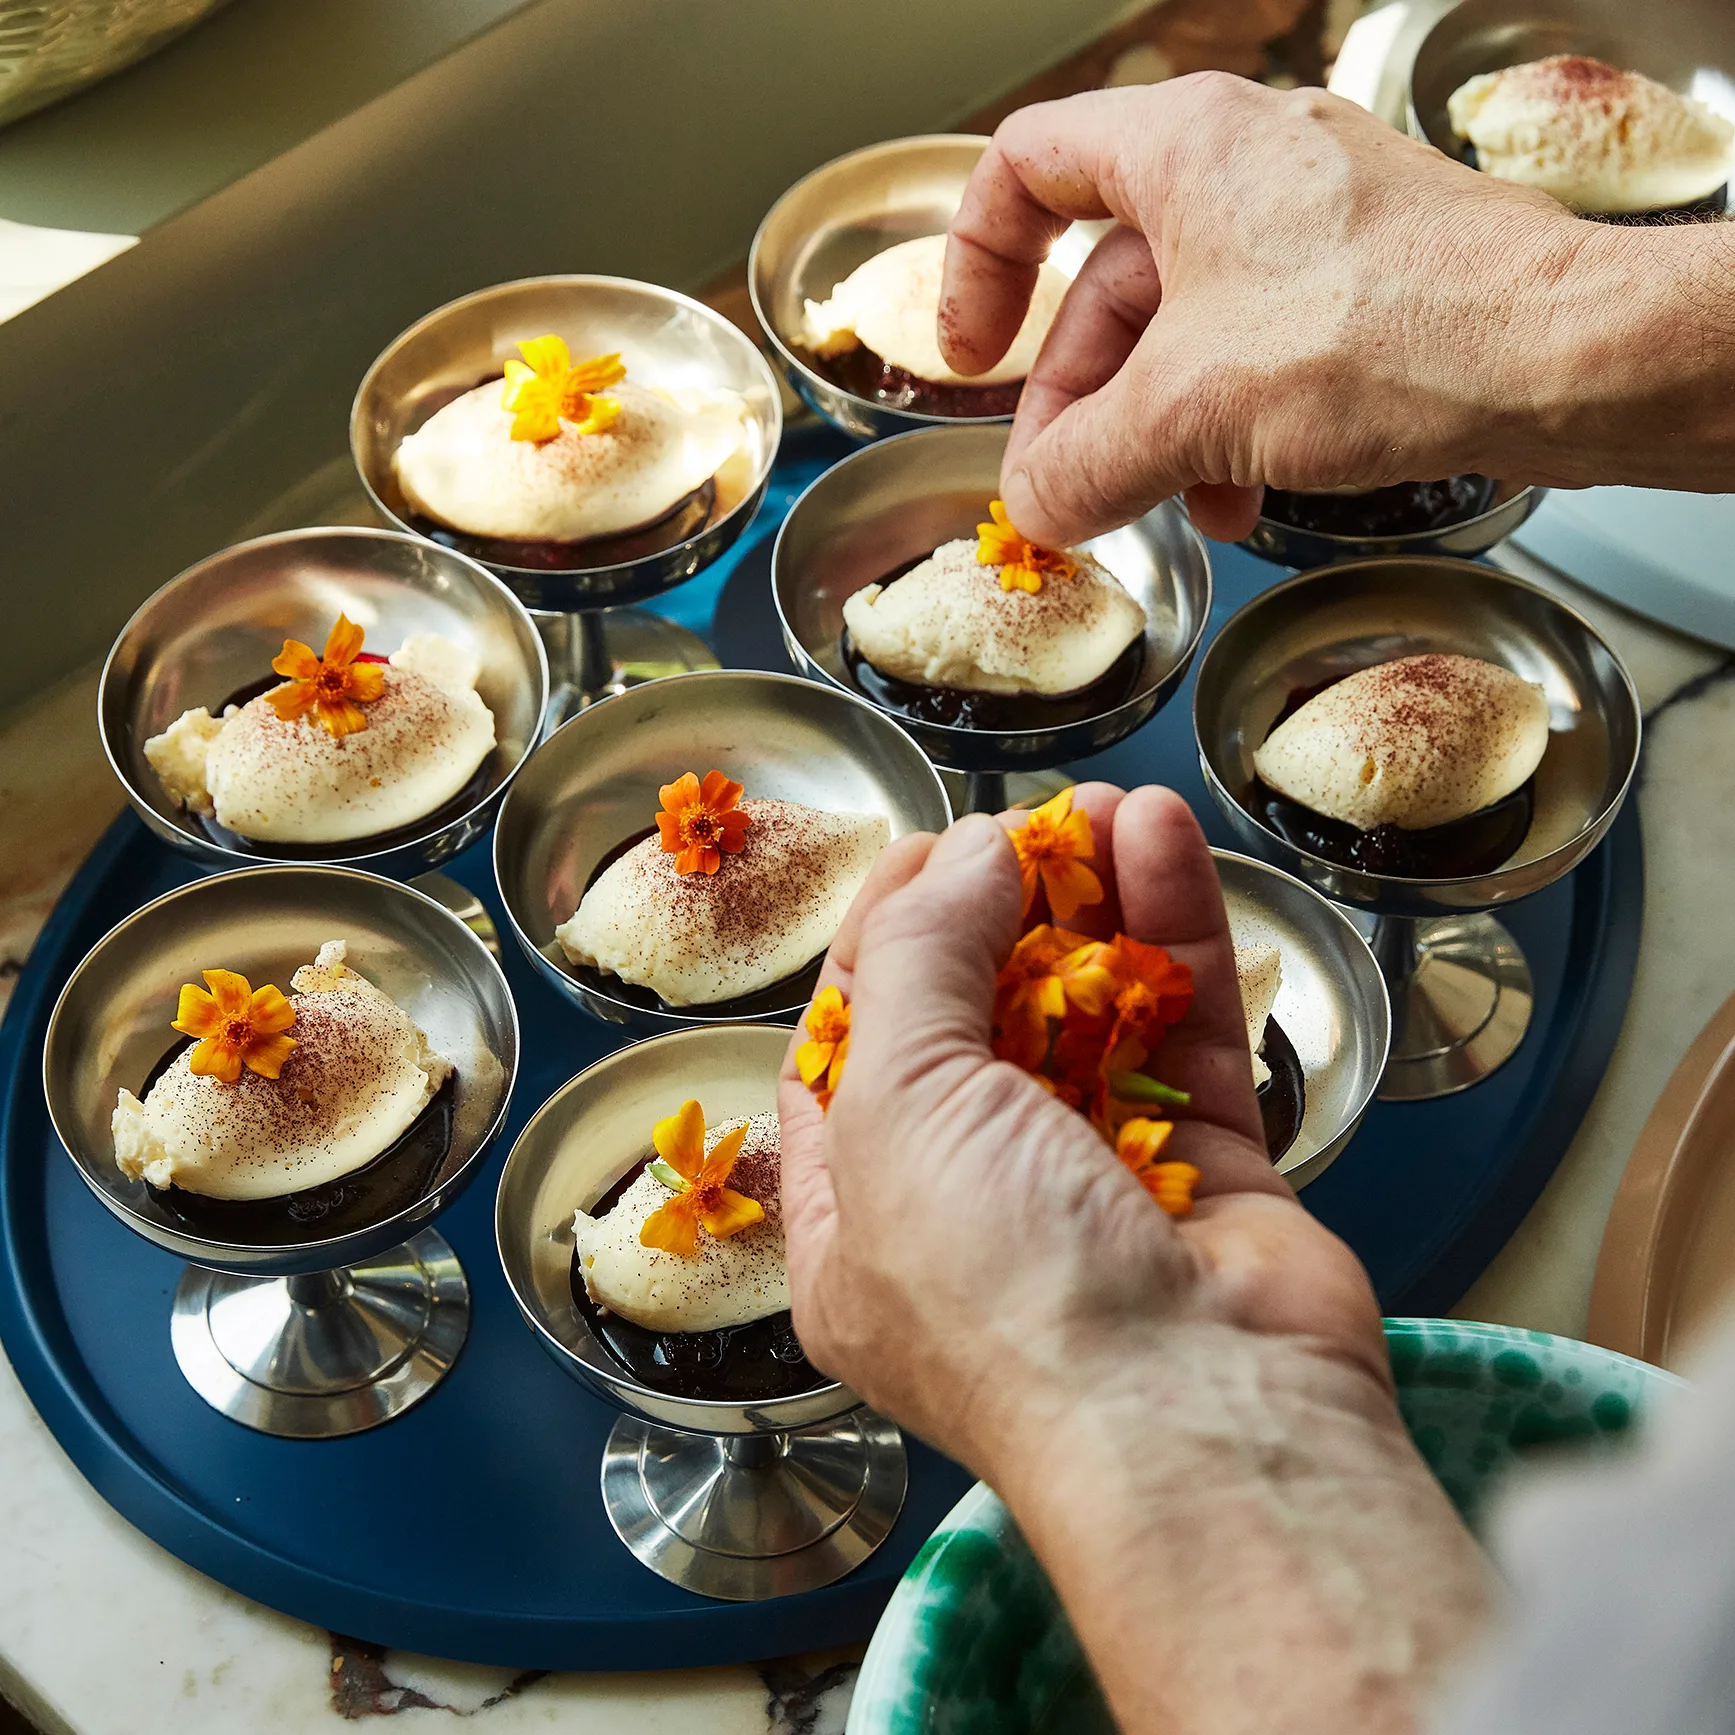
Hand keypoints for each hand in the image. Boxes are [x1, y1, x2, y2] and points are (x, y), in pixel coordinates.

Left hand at [778, 785, 1489, 1734]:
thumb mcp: (900, 1105)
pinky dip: (1175, 932)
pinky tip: (1166, 840)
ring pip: (1088, 1012)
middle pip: (975, 1020)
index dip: (885, 939)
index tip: (930, 848)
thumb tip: (967, 853)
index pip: (852, 1051)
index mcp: (858, 1218)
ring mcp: (1093, 1187)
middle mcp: (971, 1205)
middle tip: (1034, 824)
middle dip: (1001, 909)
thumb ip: (920, 959)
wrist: (1200, 1420)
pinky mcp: (1204, 1169)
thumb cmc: (1005, 1294)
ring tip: (1113, 809)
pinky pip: (1181, 1027)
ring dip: (1097, 900)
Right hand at [937, 76, 1629, 545]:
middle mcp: (1243, 167)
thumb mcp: (1190, 414)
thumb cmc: (1389, 336)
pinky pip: (1253, 354)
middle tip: (1069, 496)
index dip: (977, 264)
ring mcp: (1309, 224)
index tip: (972, 356)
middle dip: (1080, 406)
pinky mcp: (1361, 284)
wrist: (1564, 359)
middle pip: (1105, 288)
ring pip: (1182, 335)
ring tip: (1166, 514)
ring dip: (1155, 437)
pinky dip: (1226, 431)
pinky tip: (1240, 504)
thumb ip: (1084, 466)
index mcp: (1182, 149)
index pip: (1027, 168)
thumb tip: (1034, 507)